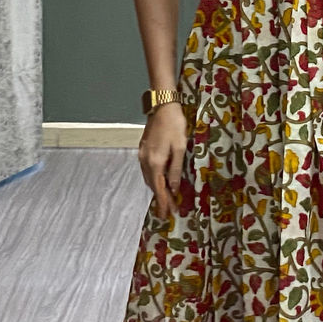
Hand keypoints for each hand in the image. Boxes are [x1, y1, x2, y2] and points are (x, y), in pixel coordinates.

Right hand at [137, 102, 186, 218]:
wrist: (162, 106)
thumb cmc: (174, 125)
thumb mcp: (180, 148)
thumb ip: (175, 169)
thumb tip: (174, 188)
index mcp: (155, 162)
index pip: (159, 188)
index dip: (163, 202)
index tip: (167, 215)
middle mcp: (145, 161)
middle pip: (152, 185)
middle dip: (160, 199)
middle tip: (169, 211)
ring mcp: (142, 155)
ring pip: (149, 178)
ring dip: (157, 189)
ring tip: (166, 199)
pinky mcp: (143, 149)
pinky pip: (148, 170)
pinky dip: (154, 179)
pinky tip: (160, 181)